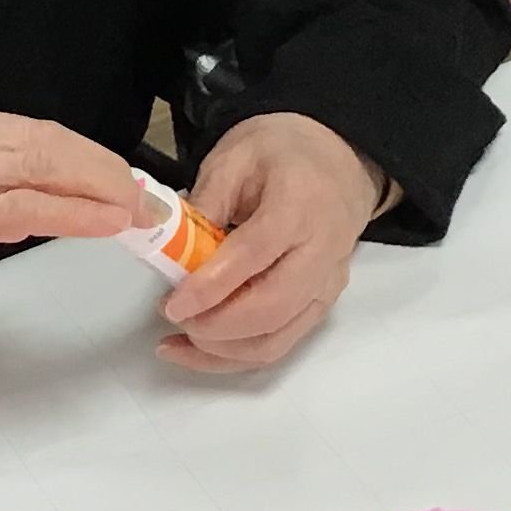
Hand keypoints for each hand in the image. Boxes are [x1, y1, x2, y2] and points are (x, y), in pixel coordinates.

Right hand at [0, 98, 147, 363]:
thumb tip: (46, 195)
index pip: (26, 130)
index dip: (80, 155)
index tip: (115, 178)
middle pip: (44, 139)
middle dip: (102, 168)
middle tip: (143, 197)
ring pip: (47, 164)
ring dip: (102, 189)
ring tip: (138, 211)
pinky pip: (35, 205)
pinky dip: (80, 213)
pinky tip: (109, 225)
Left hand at [153, 113, 389, 374]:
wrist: (339, 162)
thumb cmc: (285, 154)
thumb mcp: (235, 157)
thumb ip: (205, 203)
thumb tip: (171, 250)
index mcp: (299, 205)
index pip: (255, 257)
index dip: (211, 287)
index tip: (172, 303)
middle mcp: (322, 252)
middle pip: (271, 308)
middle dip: (215, 326)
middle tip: (174, 317)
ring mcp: (326, 284)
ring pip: (276, 339)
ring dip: (222, 352)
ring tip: (176, 342)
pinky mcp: (321, 305)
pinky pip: (281, 343)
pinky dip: (237, 356)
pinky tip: (200, 348)